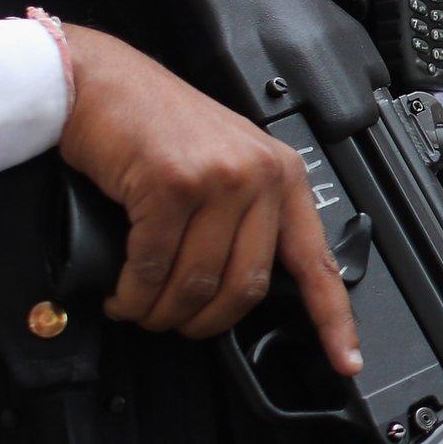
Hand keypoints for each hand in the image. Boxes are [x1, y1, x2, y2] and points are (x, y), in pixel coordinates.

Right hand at [56, 24, 360, 374]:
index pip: (317, 261)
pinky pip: (154, 266)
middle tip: (180, 325)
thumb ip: (247, 216)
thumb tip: (245, 286)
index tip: (345, 361)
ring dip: (163, 312)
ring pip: (198, 282)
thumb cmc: (155, 124)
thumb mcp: (225, 162)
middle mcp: (259, 175)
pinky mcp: (171, 185)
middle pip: (247, 286)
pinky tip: (124, 295)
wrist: (98, 82)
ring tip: (142, 310)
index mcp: (283, 175)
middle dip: (208, 322)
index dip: (333, 320)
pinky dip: (134, 293)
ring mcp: (217, 178)